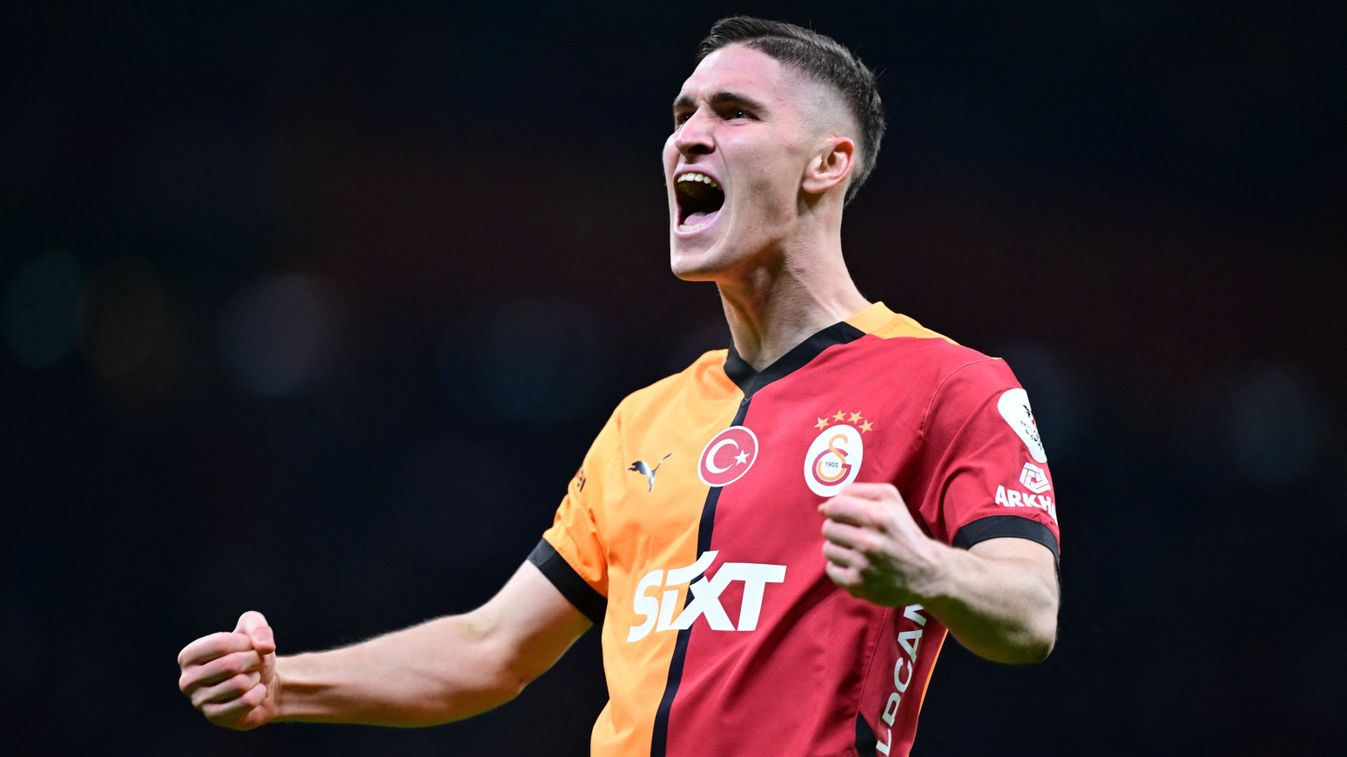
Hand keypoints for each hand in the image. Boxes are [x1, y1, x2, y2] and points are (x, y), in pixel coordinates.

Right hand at [177, 611, 279, 729]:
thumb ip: (258, 627)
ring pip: (241, 684)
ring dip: (255, 677)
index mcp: (188, 656)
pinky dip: (259, 693)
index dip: (245, 643)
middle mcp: (187, 680)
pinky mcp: (215, 718)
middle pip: (231, 665)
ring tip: (251, 678)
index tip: (250, 646)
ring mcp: (198, 702)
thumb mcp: (254, 628)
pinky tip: (254, 692)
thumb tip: (265, 647)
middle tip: (256, 662)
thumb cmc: (251, 653)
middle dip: (254, 660)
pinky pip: (247, 702)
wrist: (264, 682)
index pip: (221, 644)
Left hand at [818, 482, 945, 606]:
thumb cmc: (904, 531)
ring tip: (858, 551)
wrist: (926, 573)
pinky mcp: (858, 584)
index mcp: (879, 516)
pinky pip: (831, 569)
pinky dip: (840, 567)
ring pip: (828, 549)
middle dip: (838, 529)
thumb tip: (824, 506)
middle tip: (856, 534)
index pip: (835, 506)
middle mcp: (870, 542)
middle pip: (828, 528)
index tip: (843, 514)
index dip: (834, 509)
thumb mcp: (891, 499)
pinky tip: (857, 565)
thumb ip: (857, 491)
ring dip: (839, 548)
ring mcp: (863, 565)